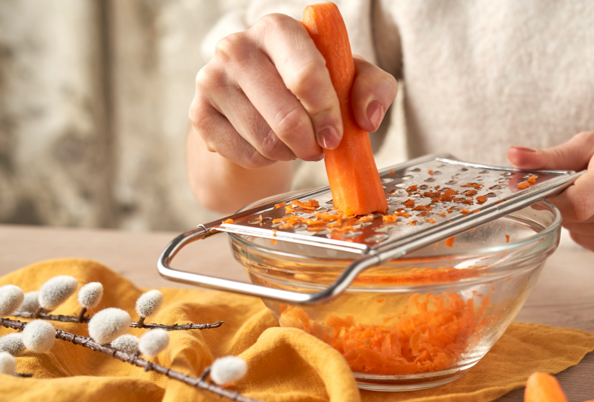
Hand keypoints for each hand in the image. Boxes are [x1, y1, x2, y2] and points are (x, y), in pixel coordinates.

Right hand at [189, 13, 397, 168]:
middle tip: (319, 146)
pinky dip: (266, 160)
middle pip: (286, 117)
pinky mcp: (200, 113)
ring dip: (291, 153)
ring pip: (266, 141)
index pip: (305, 75)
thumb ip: (373, 88)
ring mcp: (212, 79)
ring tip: (296, 143)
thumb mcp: (351, 77)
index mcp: (278, 29)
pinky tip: (269, 144)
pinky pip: (245, 155)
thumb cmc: (313, 82)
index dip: (326, 112)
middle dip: (311, 143)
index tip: (336, 134)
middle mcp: (237, 46)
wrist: (261, 98)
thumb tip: (367, 118)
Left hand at [508, 132, 593, 260]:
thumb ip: (552, 156)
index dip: (548, 197)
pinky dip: (588, 228)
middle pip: (571, 216)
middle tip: (575, 182)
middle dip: (560, 200)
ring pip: (575, 230)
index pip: (574, 201)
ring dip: (575, 215)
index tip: (537, 185)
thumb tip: (513, 157)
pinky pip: (587, 242)